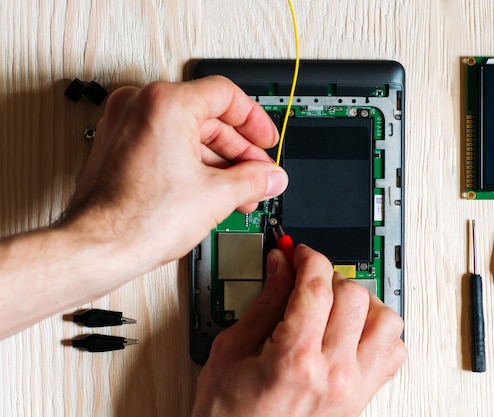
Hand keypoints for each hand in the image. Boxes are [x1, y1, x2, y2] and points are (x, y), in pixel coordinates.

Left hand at [62, 77, 287, 270]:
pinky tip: (213, 191)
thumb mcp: (217, 195)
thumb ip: (254, 180)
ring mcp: (125, 126)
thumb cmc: (139, 219)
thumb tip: (271, 177)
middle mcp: (140, 105)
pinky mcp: (118, 149)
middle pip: (206, 117)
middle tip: (259, 174)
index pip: (225, 95)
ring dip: (219, 163)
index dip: (255, 121)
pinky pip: (166, 146)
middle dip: (239, 151)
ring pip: (187, 135)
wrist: (98, 248)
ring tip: (240, 191)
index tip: (266, 140)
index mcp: (165, 103)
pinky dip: (192, 165)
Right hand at [193, 245, 406, 416]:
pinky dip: (380, 333)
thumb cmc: (229, 416)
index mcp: (295, 359)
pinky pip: (394, 352)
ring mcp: (354, 387)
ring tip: (335, 305)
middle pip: (353, 294)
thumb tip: (281, 265)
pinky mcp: (362, 397)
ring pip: (386, 319)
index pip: (317, 285)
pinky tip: (353, 332)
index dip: (307, 257)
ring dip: (363, 302)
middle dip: (328, 276)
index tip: (297, 252)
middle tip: (306, 278)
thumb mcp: (232, 350)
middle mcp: (333, 373)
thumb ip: (264, 301)